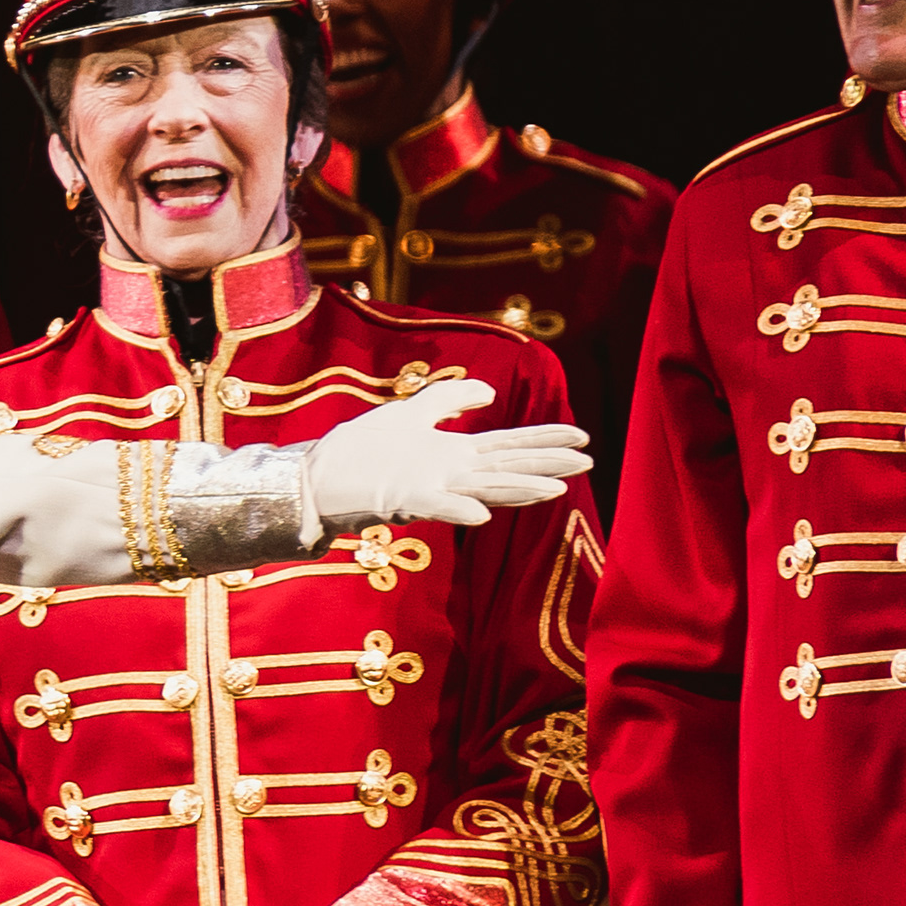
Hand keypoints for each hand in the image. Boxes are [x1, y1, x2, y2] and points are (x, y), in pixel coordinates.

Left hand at [307, 376, 589, 530]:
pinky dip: (459, 510)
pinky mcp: (406, 501)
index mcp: (453, 454)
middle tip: (588, 462)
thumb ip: (447, 398)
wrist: (317, 478)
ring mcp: (431, 489)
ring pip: (484, 488)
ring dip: (518, 489)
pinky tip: (482, 513)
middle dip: (546, 464)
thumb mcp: (408, 413)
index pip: (508, 445)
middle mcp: (450, 473)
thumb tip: (489, 391)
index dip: (544, 440)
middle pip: (507, 466)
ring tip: (555, 488)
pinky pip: (438, 508)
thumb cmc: (361, 451)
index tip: (582, 436)